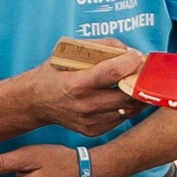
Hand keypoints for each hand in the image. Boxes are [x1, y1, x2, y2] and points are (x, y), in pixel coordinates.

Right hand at [25, 51, 141, 137]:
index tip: (134, 56)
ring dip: (136, 95)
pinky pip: (121, 119)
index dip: (131, 61)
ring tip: (135, 83)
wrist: (35, 101)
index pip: (115, 72)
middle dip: (139, 80)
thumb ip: (102, 47)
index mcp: (78, 83)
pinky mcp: (94, 130)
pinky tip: (121, 97)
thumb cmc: (54, 72)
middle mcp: (85, 105)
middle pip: (128, 94)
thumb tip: (129, 51)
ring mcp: (90, 120)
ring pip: (129, 109)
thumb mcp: (69, 51)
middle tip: (141, 71)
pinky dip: (126, 106)